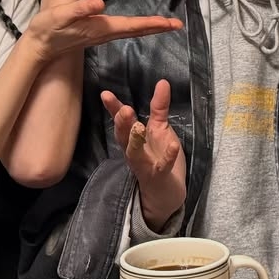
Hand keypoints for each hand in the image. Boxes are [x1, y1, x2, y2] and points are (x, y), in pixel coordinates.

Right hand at [25, 0, 181, 63]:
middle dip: (158, 27)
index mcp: (102, 28)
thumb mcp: (61, 15)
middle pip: (138, 30)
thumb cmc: (48, 30)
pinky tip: (139, 25)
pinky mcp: (96, 33)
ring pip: (132, 31)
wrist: (38, 46)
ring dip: (149, 27)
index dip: (154, 24)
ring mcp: (101, 35)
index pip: (134, 26)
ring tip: (165, 24)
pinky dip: (136, 27)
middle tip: (177, 25)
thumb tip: (100, 3)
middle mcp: (105, 33)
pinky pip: (123, 30)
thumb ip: (80, 9)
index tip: (172, 24)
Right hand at [102, 80, 186, 229]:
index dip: (113, 109)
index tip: (105, 94)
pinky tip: (174, 146)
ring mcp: (145, 165)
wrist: (165, 196)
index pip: (120, 122)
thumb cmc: (159, 158)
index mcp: (133, 139)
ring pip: (134, 154)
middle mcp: (134, 152)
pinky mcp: (159, 176)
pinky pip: (162, 167)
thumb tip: (162, 82)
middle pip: (123, 137)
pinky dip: (167, 156)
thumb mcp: (160, 129)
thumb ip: (159, 108)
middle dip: (122, 124)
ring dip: (135, 141)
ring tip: (139, 126)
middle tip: (124, 110)